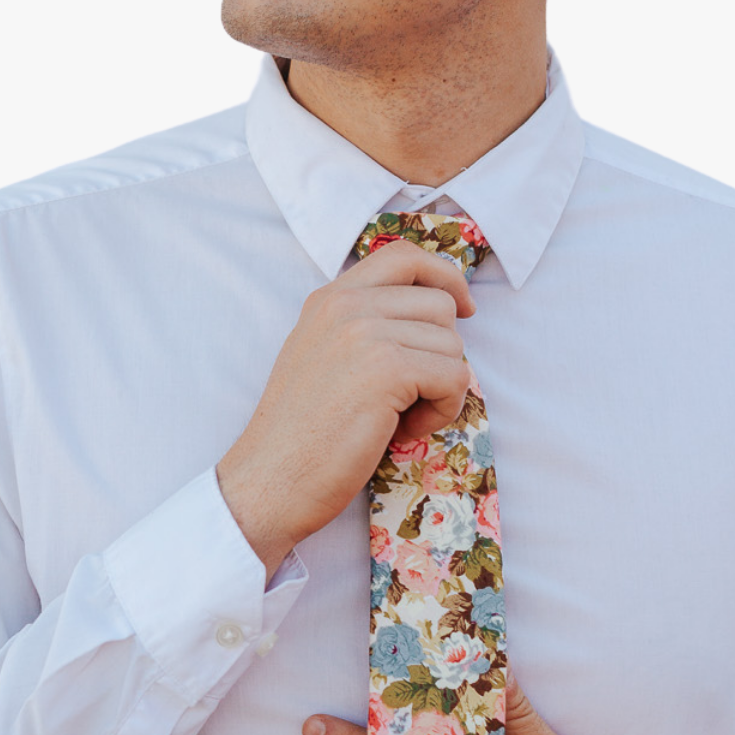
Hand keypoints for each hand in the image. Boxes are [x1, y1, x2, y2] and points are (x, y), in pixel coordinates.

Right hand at [217, 241, 475, 577]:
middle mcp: (345, 304)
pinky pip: (455, 377)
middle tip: (404, 399)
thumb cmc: (302, 435)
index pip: (403, 255)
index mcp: (328, 298)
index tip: (464, 309)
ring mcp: (365, 332)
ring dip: (439, 390)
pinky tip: (401, 431)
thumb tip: (437, 316)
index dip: (444, 276)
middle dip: (439, 355)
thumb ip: (363, 328)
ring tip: (395, 419)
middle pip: (440, 305)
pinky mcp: (388, 368)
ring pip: (452, 344)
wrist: (271, 479)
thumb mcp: (324, 358)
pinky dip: (442, 411)